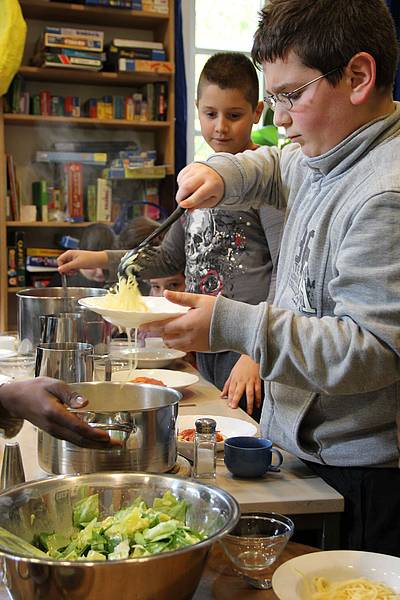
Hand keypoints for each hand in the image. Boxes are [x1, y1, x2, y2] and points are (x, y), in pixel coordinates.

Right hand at [0, 378, 119, 447]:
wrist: (17, 400)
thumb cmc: (36, 390)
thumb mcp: (54, 385)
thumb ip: (70, 395)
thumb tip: (85, 403)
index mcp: (55, 414)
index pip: (78, 428)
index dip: (94, 434)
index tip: (107, 437)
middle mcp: (55, 427)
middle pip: (80, 440)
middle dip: (100, 444)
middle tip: (118, 445)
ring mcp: (55, 432)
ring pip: (78, 443)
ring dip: (96, 446)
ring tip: (112, 446)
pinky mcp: (56, 433)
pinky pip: (73, 440)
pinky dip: (87, 443)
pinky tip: (97, 442)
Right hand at [57, 250, 107, 274]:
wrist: (100, 260)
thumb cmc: (90, 259)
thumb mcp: (77, 264)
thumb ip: (67, 267)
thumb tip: (59, 269)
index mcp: (70, 253)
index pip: (60, 260)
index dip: (61, 266)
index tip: (64, 272)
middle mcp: (71, 255)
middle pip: (63, 263)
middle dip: (65, 269)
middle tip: (70, 273)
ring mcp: (75, 259)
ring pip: (67, 266)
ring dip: (69, 270)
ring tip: (74, 272)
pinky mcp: (78, 262)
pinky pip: (72, 267)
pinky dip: (73, 270)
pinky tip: (76, 272)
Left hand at [141, 290, 215, 351]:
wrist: (237, 327)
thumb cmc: (221, 311)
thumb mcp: (200, 300)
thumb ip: (181, 298)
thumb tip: (166, 293)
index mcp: (186, 323)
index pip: (163, 327)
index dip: (151, 327)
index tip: (142, 327)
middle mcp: (188, 337)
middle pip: (166, 338)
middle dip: (159, 333)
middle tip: (155, 328)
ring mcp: (194, 345)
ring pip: (174, 345)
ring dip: (168, 339)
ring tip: (168, 332)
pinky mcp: (200, 349)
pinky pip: (184, 348)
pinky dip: (178, 343)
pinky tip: (181, 336)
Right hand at [176, 163, 223, 208]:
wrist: (218, 173)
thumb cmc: (215, 188)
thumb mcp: (212, 200)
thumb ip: (200, 205)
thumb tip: (188, 209)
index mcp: (213, 184)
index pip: (199, 194)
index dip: (189, 201)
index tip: (182, 206)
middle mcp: (204, 174)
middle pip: (186, 186)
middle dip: (180, 197)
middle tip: (181, 203)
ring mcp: (197, 169)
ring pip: (182, 182)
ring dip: (181, 191)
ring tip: (188, 193)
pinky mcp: (190, 166)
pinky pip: (180, 176)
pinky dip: (181, 184)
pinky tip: (188, 186)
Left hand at [221, 355, 261, 415]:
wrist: (253, 355)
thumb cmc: (242, 364)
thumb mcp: (232, 373)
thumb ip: (227, 385)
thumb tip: (222, 395)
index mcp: (235, 378)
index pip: (231, 390)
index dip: (230, 398)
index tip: (229, 406)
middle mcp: (242, 380)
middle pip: (239, 392)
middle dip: (236, 400)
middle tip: (234, 408)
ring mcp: (251, 381)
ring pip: (250, 393)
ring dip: (249, 403)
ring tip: (249, 412)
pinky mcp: (258, 380)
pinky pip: (258, 391)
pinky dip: (258, 398)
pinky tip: (258, 405)